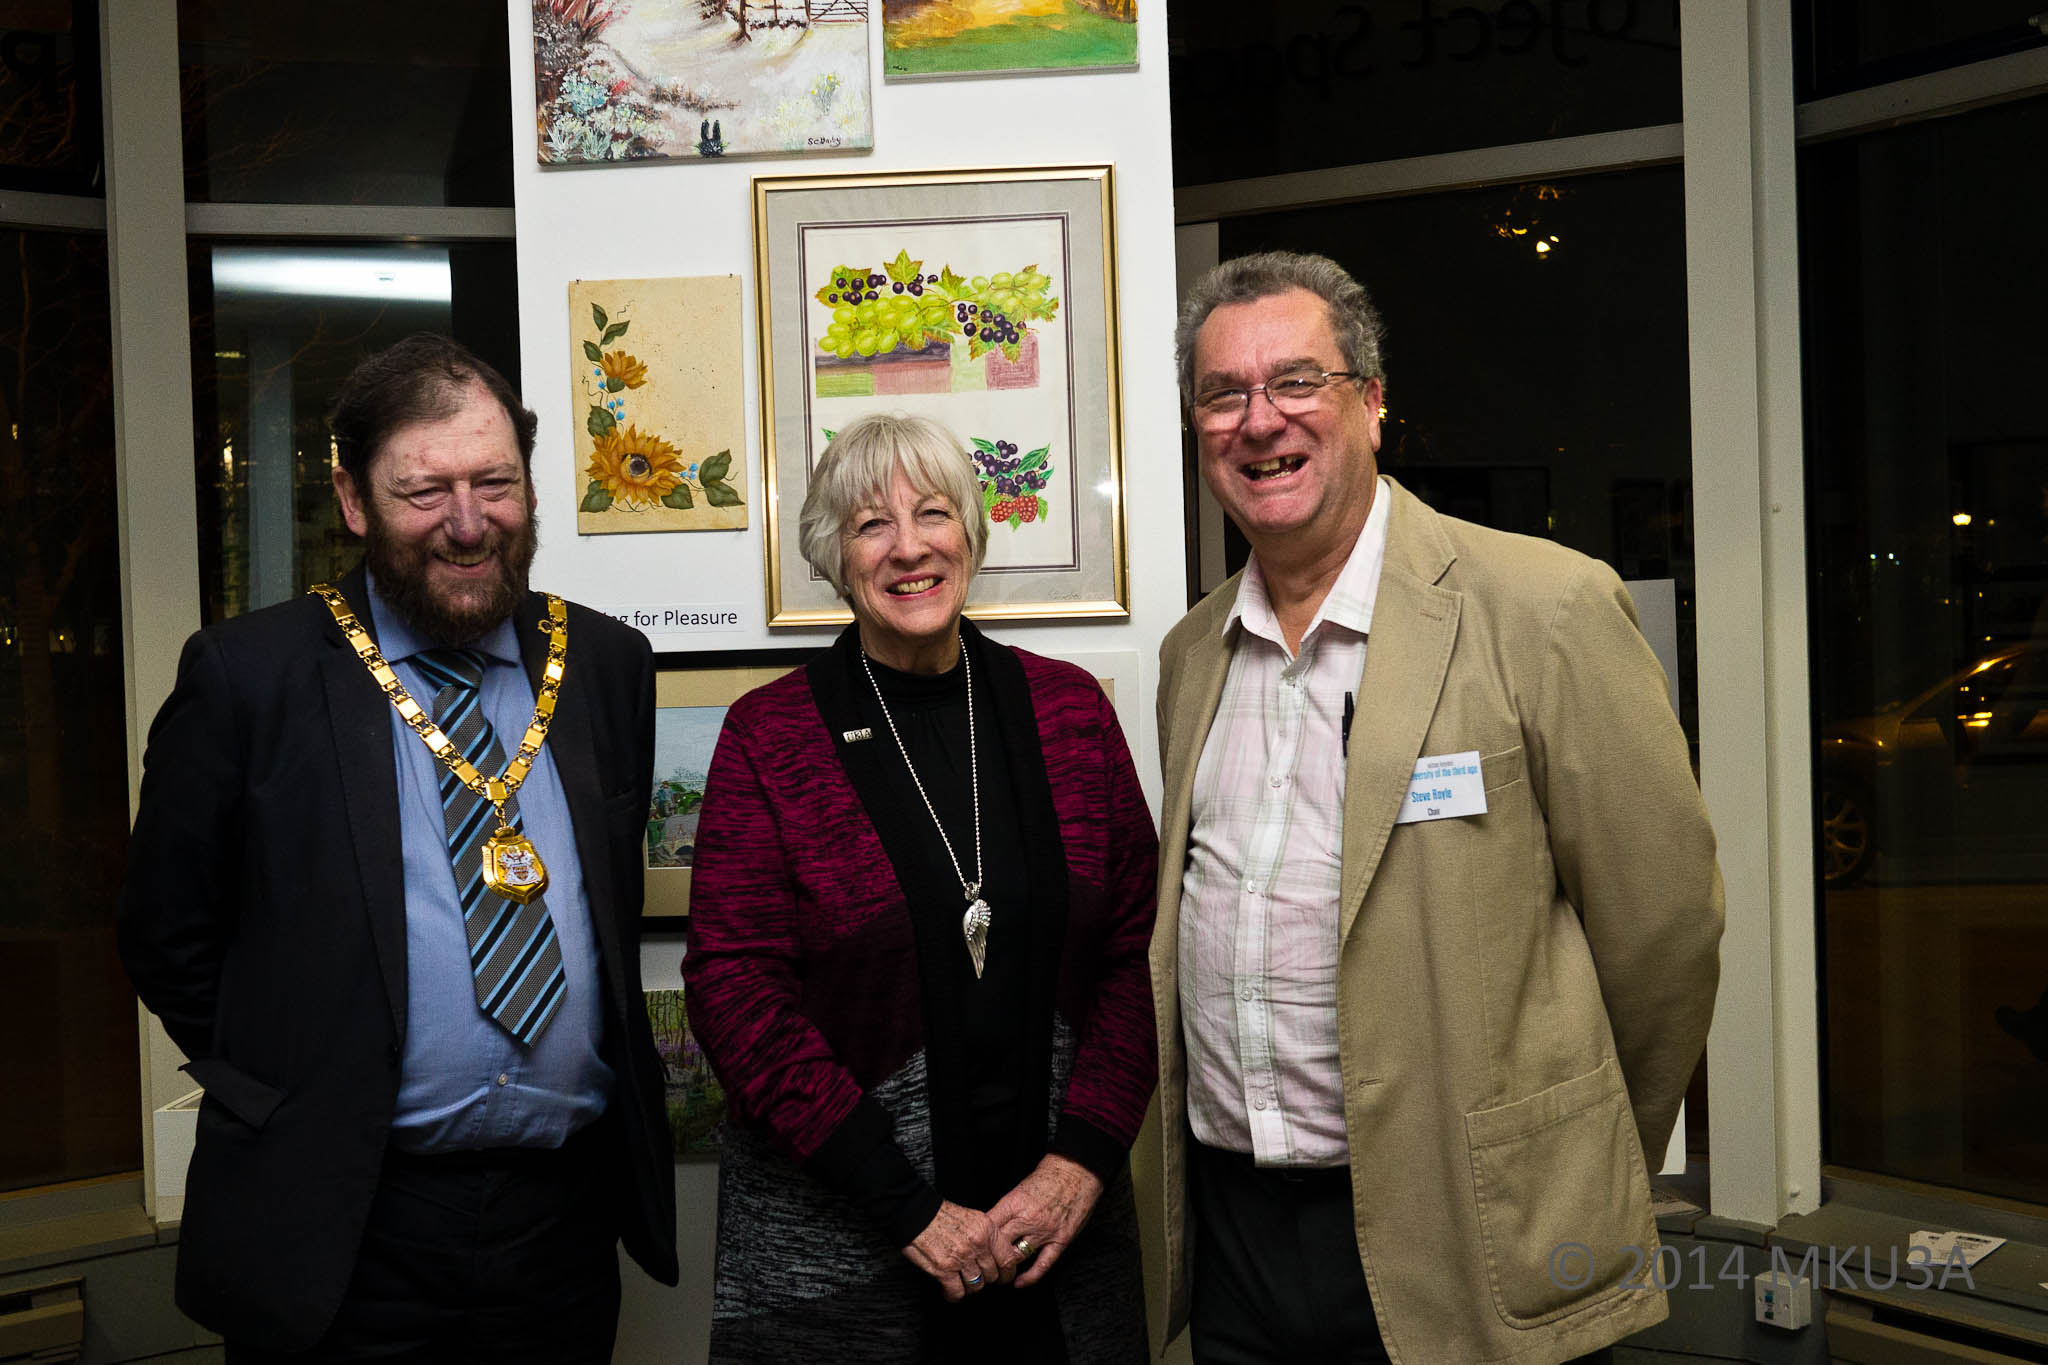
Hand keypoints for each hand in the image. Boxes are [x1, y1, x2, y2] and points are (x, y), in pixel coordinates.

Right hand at [902, 1201, 1002, 1300]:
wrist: (915, 1213)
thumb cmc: (941, 1214)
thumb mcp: (973, 1218)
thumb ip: (987, 1236)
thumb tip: (996, 1254)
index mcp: (987, 1229)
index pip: (1008, 1259)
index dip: (1007, 1273)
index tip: (1004, 1277)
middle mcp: (977, 1244)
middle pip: (992, 1275)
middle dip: (985, 1279)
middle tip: (977, 1277)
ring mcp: (961, 1258)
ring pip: (976, 1286)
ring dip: (969, 1287)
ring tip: (962, 1281)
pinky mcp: (944, 1270)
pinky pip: (957, 1292)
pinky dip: (953, 1295)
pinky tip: (950, 1289)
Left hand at [985, 1154, 1102, 1288]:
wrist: (1076, 1172)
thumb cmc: (1047, 1178)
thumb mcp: (1019, 1189)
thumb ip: (1006, 1209)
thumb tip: (990, 1226)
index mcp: (1014, 1203)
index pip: (988, 1227)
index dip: (978, 1240)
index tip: (972, 1247)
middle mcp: (1027, 1219)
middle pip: (999, 1245)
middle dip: (987, 1257)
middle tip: (981, 1265)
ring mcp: (1045, 1232)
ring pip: (1017, 1257)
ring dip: (1005, 1268)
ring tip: (997, 1274)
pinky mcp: (1061, 1240)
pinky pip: (1043, 1264)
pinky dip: (1030, 1277)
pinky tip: (1018, 1283)